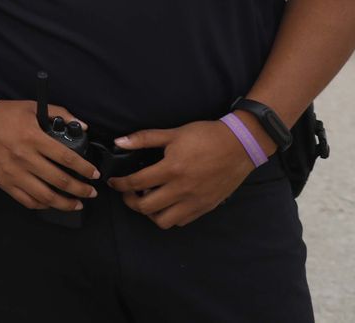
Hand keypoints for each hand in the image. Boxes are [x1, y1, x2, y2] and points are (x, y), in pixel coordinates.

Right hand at [0, 100, 98, 211]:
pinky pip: (27, 200)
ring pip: (45, 196)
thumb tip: (83, 126)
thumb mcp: (32, 107)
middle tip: (92, 192)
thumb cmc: (3, 115)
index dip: (84, 169)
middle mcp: (24, 158)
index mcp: (33, 137)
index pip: (66, 158)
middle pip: (59, 181)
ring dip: (65, 203)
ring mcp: (13, 173)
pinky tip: (51, 203)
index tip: (94, 174)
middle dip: (81, 189)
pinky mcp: (4, 182)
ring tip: (77, 204)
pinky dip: (42, 205)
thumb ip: (60, 113)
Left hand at [107, 121, 254, 228]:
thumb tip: (119, 141)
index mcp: (172, 169)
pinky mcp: (206, 207)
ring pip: (163, 221)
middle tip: (128, 193)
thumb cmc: (206, 137)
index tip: (114, 183)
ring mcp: (195, 201)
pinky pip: (182, 221)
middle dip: (130, 202)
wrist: (240, 146)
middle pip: (146, 207)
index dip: (120, 184)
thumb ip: (144, 138)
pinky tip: (167, 203)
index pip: (136, 183)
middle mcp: (182, 189)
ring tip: (147, 200)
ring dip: (150, 213)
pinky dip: (169, 216)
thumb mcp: (173, 133)